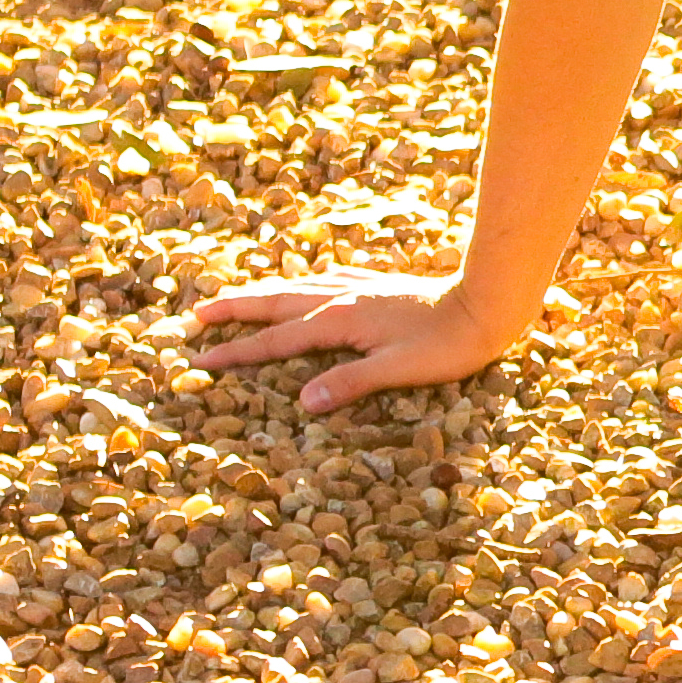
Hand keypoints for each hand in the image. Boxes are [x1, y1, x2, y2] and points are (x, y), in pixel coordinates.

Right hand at [180, 267, 522, 414]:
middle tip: (197, 316)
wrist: (484, 306)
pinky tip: (304, 282)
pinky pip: (324, 280)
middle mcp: (341, 298)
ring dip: (261, 293)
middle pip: (275, 303)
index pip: (276, 339)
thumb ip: (349, 383)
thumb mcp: (397, 371)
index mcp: (339, 321)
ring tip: (235, 297)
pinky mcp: (375, 284)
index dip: (239, 351)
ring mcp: (357, 287)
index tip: (202, 358)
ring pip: (296, 287)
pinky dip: (301, 283)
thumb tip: (304, 403)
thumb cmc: (446, 345)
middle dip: (234, 310)